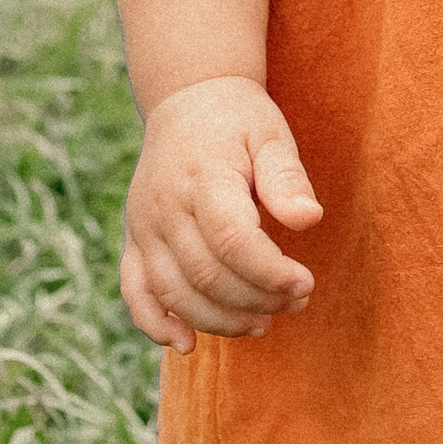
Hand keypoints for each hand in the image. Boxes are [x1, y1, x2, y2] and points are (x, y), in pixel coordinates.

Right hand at [120, 78, 323, 350]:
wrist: (188, 100)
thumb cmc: (239, 121)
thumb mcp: (272, 135)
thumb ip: (288, 177)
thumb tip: (309, 220)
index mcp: (203, 176)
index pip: (232, 240)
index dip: (270, 273)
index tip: (306, 284)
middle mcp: (164, 205)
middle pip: (206, 274)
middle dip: (255, 300)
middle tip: (296, 301)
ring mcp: (143, 225)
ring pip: (174, 292)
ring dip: (219, 320)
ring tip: (263, 323)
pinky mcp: (133, 240)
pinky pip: (134, 291)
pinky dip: (155, 323)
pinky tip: (187, 343)